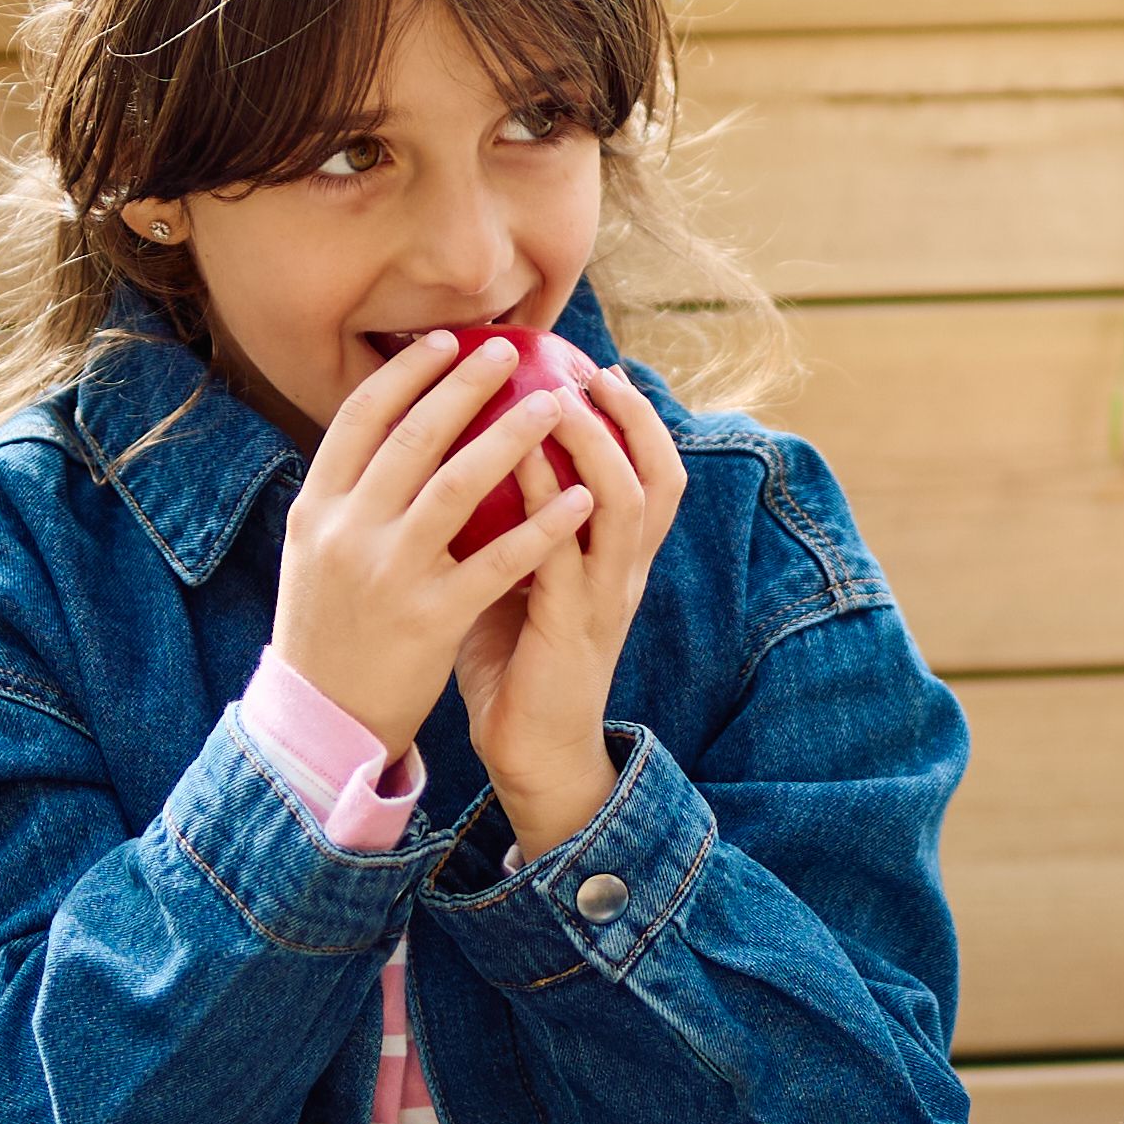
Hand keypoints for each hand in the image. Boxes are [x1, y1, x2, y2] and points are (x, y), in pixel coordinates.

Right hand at [274, 330, 593, 758]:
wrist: (321, 721)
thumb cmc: (326, 628)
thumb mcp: (312, 551)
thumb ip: (346, 493)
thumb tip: (386, 425)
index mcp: (315, 508)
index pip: (357, 419)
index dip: (403, 374)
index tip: (443, 342)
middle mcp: (347, 532)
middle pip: (411, 439)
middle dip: (463, 386)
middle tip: (507, 350)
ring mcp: (389, 575)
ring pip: (457, 488)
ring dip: (510, 439)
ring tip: (554, 406)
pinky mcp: (431, 618)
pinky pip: (497, 562)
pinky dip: (541, 527)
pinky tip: (578, 498)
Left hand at [451, 357, 686, 857]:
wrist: (530, 752)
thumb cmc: (516, 662)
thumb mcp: (521, 579)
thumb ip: (512, 525)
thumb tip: (464, 459)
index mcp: (617, 559)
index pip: (653, 475)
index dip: (639, 421)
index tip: (601, 372)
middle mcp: (624, 571)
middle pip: (660, 476)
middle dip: (633, 418)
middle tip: (592, 372)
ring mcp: (603, 597)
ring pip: (624, 502)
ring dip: (596, 445)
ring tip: (558, 399)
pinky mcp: (569, 624)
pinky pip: (566, 549)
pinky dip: (549, 498)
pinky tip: (517, 462)